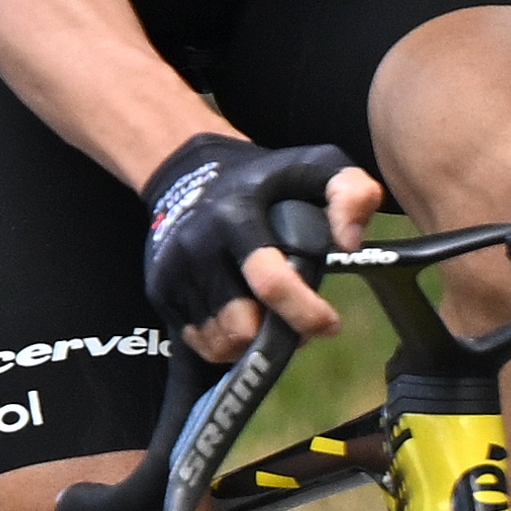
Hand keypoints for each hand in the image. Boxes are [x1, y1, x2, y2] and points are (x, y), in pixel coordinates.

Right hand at [139, 131, 382, 361]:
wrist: (186, 172)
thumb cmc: (263, 178)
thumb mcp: (318, 167)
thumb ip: (351, 193)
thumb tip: (348, 243)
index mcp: (236, 217)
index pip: (270, 282)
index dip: (304, 313)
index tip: (330, 324)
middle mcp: (197, 247)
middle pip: (241, 327)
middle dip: (277, 334)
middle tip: (296, 319)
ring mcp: (173, 272)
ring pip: (220, 342)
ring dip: (251, 343)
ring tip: (268, 318)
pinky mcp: (159, 290)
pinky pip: (198, 341)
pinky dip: (224, 340)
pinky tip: (241, 317)